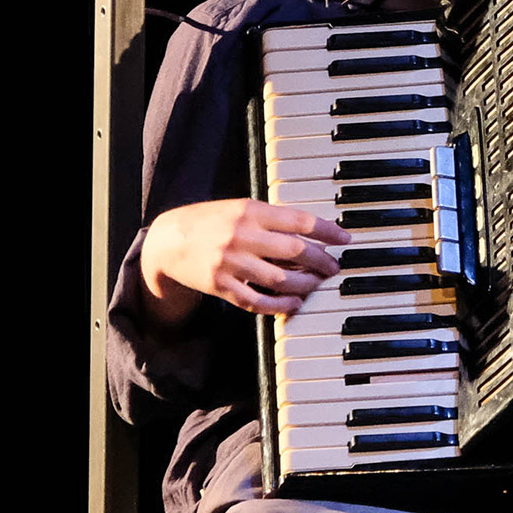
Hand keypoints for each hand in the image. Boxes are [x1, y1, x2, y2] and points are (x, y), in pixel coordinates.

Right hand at [139, 198, 349, 325]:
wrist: (167, 241)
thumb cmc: (210, 221)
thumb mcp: (240, 207)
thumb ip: (272, 218)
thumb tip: (312, 232)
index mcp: (250, 211)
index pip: (300, 221)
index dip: (328, 231)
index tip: (345, 239)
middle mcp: (242, 236)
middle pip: (296, 252)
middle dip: (322, 261)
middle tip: (333, 267)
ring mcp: (232, 263)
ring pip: (281, 279)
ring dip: (306, 284)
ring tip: (315, 283)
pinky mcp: (222, 287)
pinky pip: (258, 301)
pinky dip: (281, 305)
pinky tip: (295, 302)